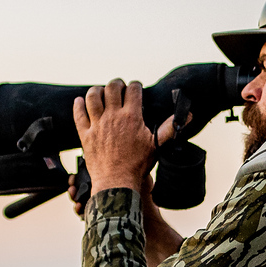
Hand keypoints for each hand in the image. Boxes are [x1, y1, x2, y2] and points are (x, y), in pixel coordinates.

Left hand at [72, 78, 177, 194]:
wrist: (117, 182)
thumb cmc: (138, 165)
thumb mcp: (156, 145)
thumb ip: (170, 128)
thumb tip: (187, 116)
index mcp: (132, 117)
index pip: (133, 90)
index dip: (135, 85)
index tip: (136, 87)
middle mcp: (113, 117)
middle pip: (112, 88)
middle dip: (116, 84)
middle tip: (119, 87)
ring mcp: (97, 125)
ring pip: (92, 97)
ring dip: (96, 90)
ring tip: (100, 91)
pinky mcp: (85, 135)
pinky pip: (78, 115)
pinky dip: (78, 105)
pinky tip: (79, 101)